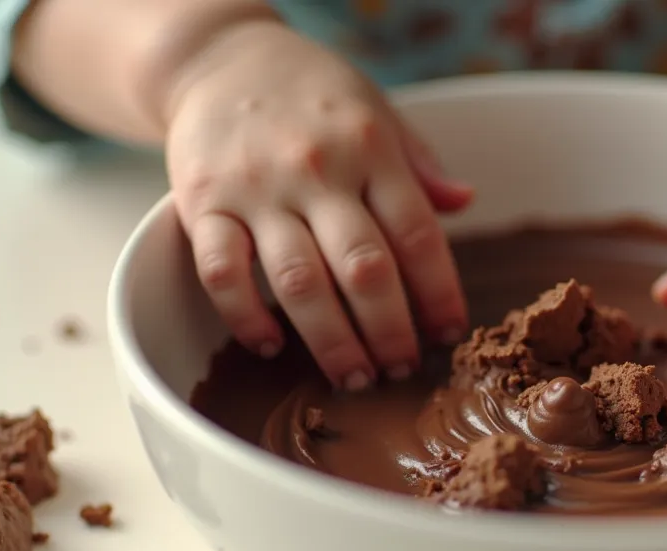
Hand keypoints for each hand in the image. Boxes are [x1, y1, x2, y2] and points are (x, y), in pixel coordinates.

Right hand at [165, 21, 472, 389]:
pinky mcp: (202, 203)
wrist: (219, 56)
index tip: (449, 333)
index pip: (417, 235)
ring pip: (299, 283)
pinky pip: (222, 273)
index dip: (439, 293)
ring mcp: (257, 190)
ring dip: (332, 342)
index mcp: (371, 149)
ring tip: (354, 377)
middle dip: (390, 333)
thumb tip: (465, 203)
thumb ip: (420, 164)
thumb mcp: (378, 112)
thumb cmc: (311, 92)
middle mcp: (317, 170)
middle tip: (402, 370)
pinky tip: (271, 345)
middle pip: (364, 270)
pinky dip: (246, 317)